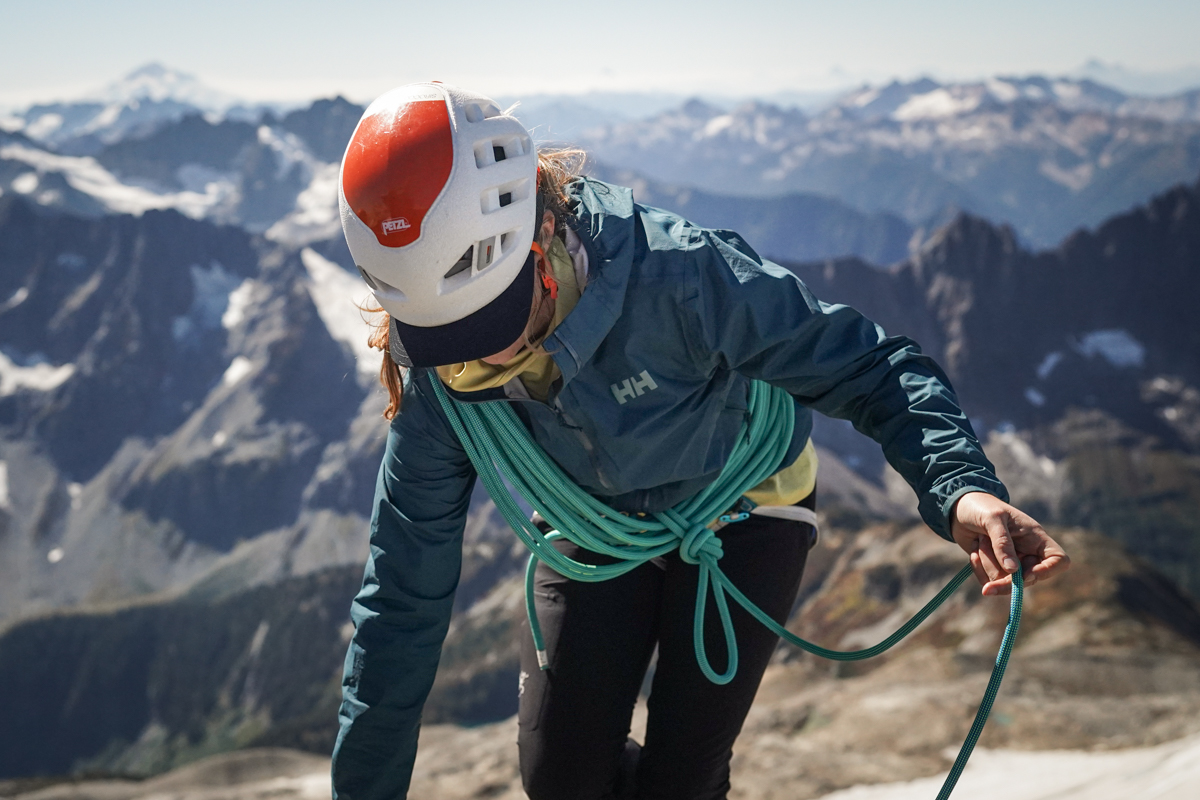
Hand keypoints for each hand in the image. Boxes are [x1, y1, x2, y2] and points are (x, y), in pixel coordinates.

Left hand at [950, 492, 1069, 595]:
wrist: (959, 508)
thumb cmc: (982, 507)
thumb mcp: (993, 519)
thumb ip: (1002, 543)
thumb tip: (1012, 570)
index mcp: (1036, 538)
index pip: (1058, 560)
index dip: (1047, 571)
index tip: (1025, 576)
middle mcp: (1027, 552)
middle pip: (1029, 579)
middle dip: (1006, 582)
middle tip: (987, 589)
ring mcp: (1011, 562)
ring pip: (1005, 581)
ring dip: (988, 564)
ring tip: (980, 541)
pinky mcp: (994, 567)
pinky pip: (989, 580)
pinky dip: (978, 569)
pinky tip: (974, 551)